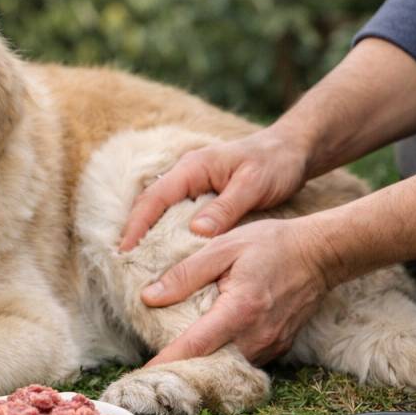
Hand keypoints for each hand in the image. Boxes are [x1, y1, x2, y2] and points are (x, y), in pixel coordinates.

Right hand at [119, 127, 311, 250]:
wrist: (291, 150)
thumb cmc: (275, 164)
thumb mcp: (253, 186)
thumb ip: (225, 208)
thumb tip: (196, 232)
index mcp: (193, 167)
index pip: (154, 198)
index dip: (137, 225)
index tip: (125, 251)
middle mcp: (185, 173)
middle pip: (148, 203)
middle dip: (133, 231)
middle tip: (124, 263)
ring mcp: (191, 182)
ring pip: (158, 209)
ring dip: (146, 233)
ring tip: (138, 263)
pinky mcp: (199, 193)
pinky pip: (173, 213)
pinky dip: (164, 231)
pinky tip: (164, 252)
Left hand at [141, 218, 330, 365]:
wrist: (321, 253)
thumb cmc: (272, 245)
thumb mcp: (223, 247)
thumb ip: (185, 274)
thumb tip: (150, 297)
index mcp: (239, 310)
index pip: (195, 346)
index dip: (167, 361)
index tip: (144, 374)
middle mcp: (257, 336)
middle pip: (210, 364)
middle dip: (180, 368)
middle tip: (153, 369)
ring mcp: (271, 345)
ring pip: (227, 366)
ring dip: (202, 364)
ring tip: (175, 360)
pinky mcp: (279, 348)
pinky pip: (244, 360)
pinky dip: (223, 358)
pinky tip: (208, 348)